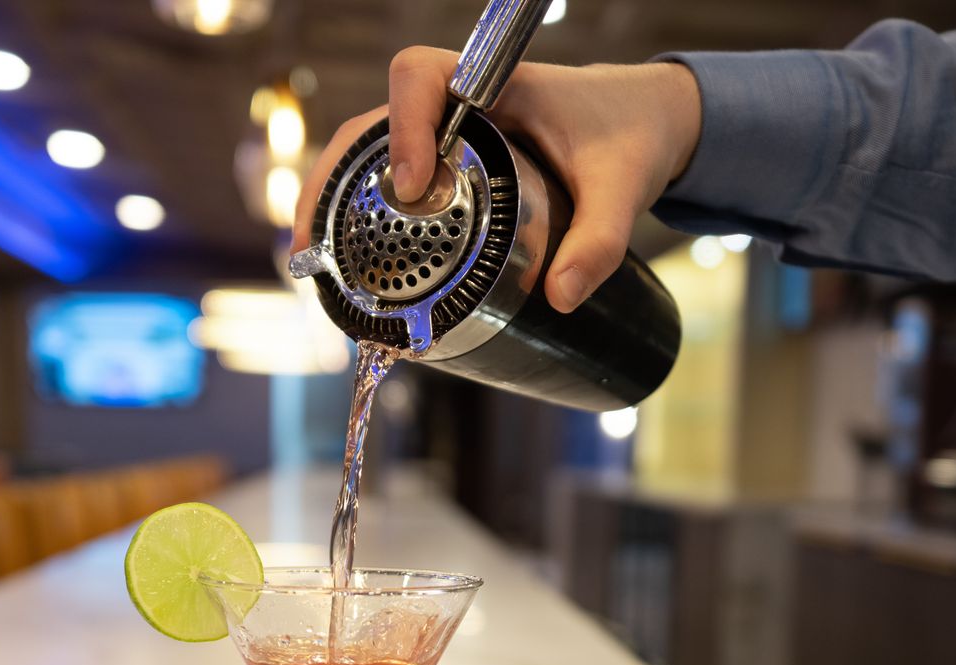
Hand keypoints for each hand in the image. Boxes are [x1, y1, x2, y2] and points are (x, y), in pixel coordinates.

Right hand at [292, 48, 702, 313]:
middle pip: (370, 122)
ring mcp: (445, 135)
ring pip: (369, 152)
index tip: (414, 186)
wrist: (644, 122)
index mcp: (493, 84)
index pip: (418, 76)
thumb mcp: (622, 188)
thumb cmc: (630, 136)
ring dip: (333, 198)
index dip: (403, 128)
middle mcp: (457, 104)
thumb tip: (560, 297)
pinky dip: (358, 212)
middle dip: (335, 177)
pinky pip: (388, 177)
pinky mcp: (446, 165)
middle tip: (315, 241)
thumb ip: (599, 241)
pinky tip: (343, 256)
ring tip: (310, 257)